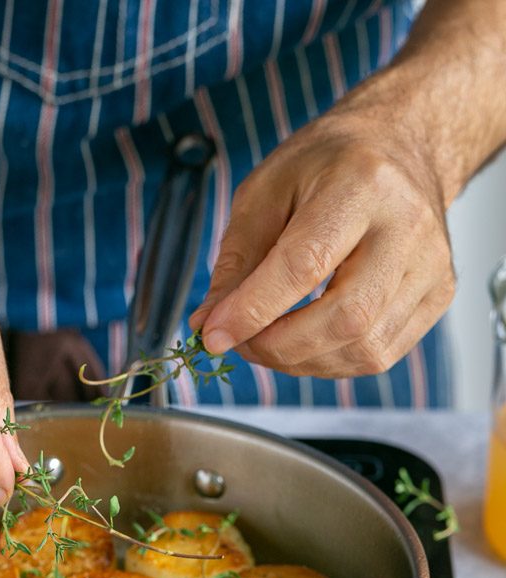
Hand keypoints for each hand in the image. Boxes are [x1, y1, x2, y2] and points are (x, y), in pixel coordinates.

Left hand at [189, 86, 455, 377]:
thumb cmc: (328, 165)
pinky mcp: (439, 294)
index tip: (212, 336)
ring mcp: (431, 265)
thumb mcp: (265, 191)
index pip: (303, 265)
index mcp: (361, 184)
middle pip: (345, 318)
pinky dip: (331, 362)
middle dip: (278, 347)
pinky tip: (306, 342)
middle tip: (240, 343)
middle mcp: (408, 226)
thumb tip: (209, 324)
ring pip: (364, 348)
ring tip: (267, 341)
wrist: (401, 145)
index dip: (253, 310)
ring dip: (301, 361)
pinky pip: (380, 354)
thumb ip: (236, 261)